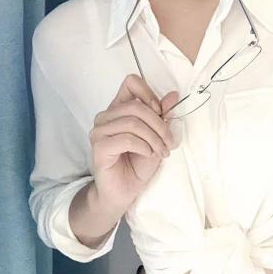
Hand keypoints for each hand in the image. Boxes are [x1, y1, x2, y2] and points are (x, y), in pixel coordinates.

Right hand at [88, 74, 178, 208]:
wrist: (124, 191)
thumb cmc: (138, 164)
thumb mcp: (157, 137)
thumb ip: (162, 116)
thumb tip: (173, 95)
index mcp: (119, 108)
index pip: (131, 82)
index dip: (149, 94)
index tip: (162, 112)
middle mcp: (106, 117)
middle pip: (136, 106)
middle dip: (159, 124)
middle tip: (169, 142)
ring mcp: (99, 131)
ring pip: (132, 122)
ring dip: (153, 138)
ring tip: (161, 151)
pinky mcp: (99, 147)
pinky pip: (126, 139)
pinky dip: (143, 146)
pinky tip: (148, 154)